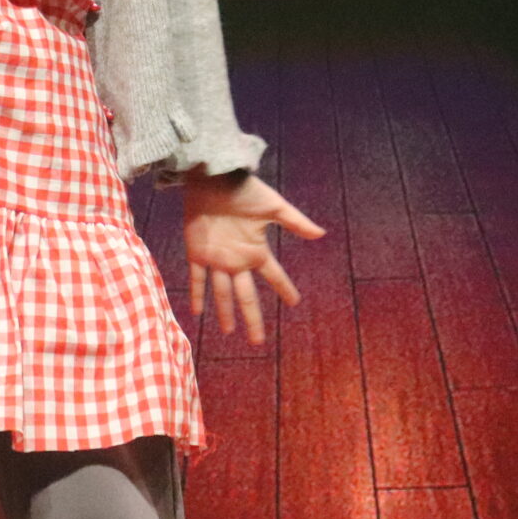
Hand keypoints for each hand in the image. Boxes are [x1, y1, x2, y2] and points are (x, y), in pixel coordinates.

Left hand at [181, 173, 326, 344]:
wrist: (212, 177)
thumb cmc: (243, 189)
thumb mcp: (272, 206)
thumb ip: (294, 221)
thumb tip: (321, 234)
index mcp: (256, 250)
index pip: (274, 275)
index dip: (285, 289)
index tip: (295, 303)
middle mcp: (237, 259)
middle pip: (247, 296)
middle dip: (253, 318)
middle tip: (258, 341)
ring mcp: (217, 258)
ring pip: (222, 293)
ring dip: (225, 312)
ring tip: (230, 332)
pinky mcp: (196, 252)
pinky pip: (197, 278)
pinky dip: (197, 294)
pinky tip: (197, 312)